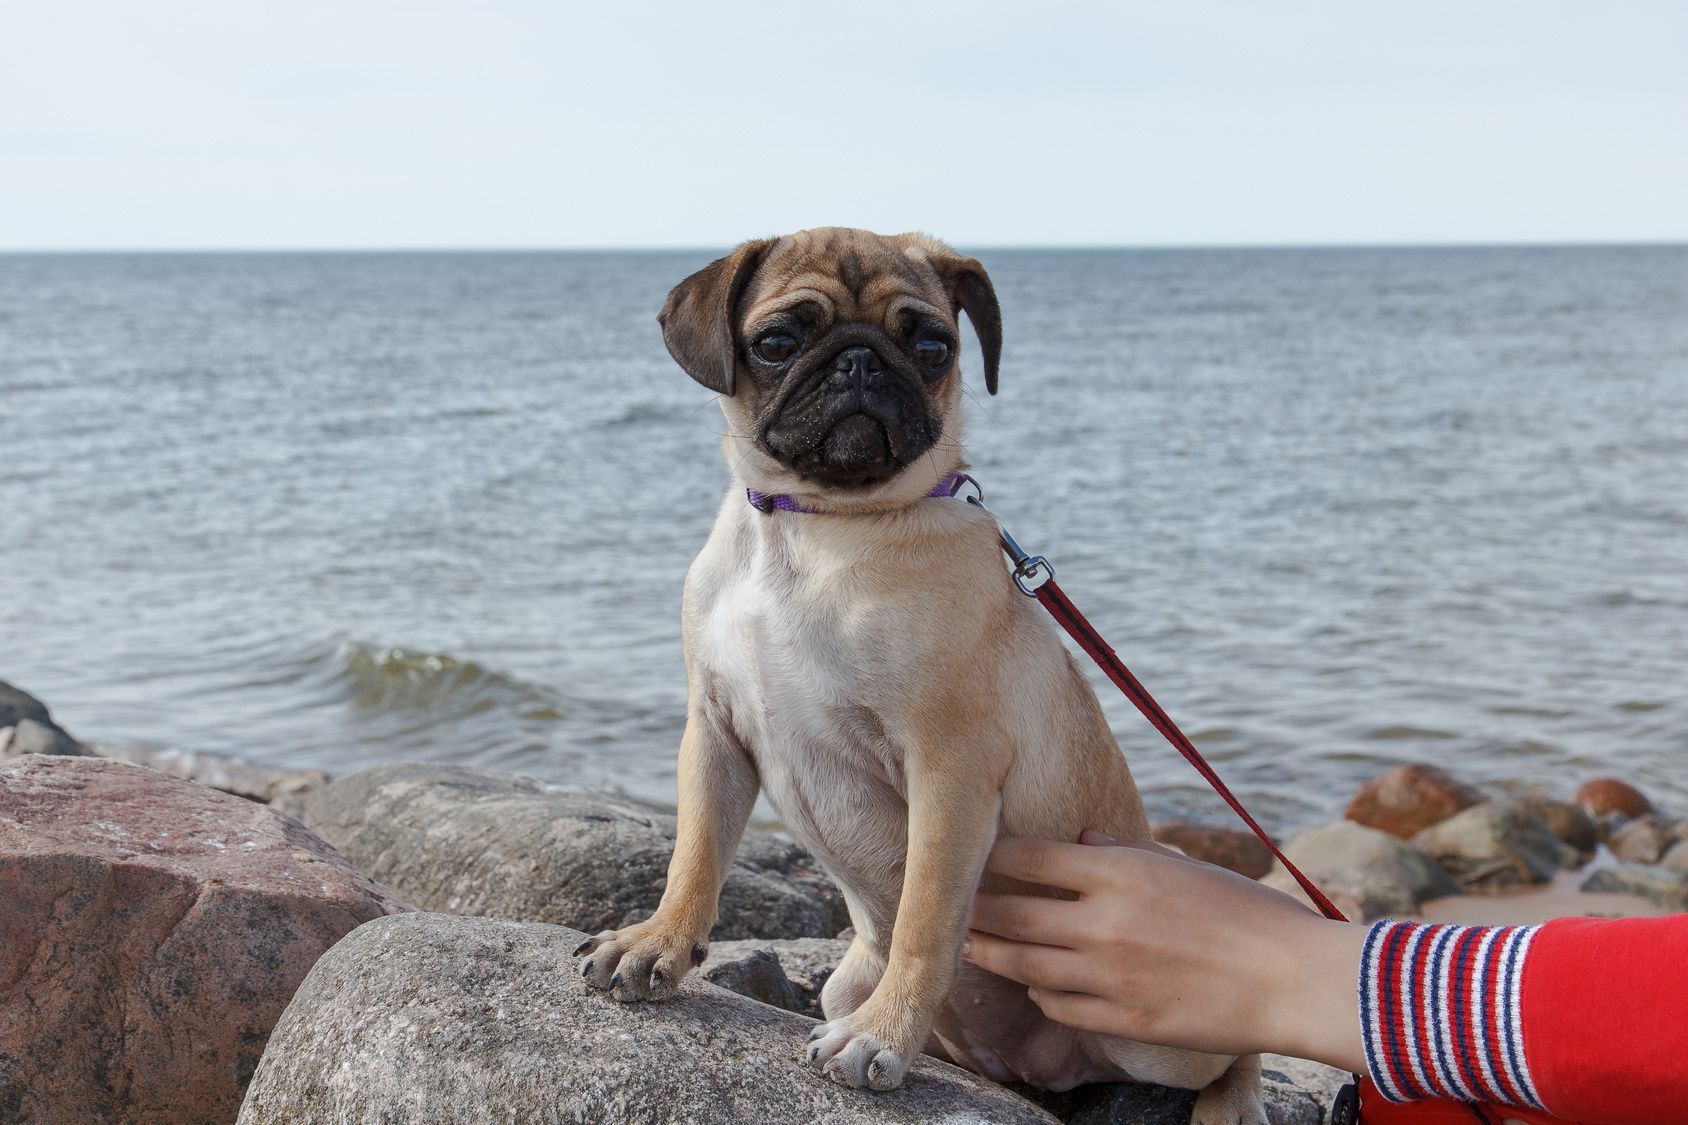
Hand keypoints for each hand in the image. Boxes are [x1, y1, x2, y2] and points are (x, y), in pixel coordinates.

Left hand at [964, 830, 1367, 1071]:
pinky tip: (1034, 989)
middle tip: (948, 908)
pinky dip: (1040, 995)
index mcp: (1118, 873)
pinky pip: (1059, 1007)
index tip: (969, 856)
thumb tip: (1080, 846)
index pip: (1027, 857)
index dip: (990, 856)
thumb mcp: (1182, 868)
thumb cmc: (1245, 913)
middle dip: (972, 911)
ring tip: (967, 948)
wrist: (1292, 979)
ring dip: (990, 956)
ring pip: (1024, 966)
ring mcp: (1109, 975)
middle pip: (1010, 914)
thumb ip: (1123, 855)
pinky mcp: (1123, 1018)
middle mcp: (1103, 922)